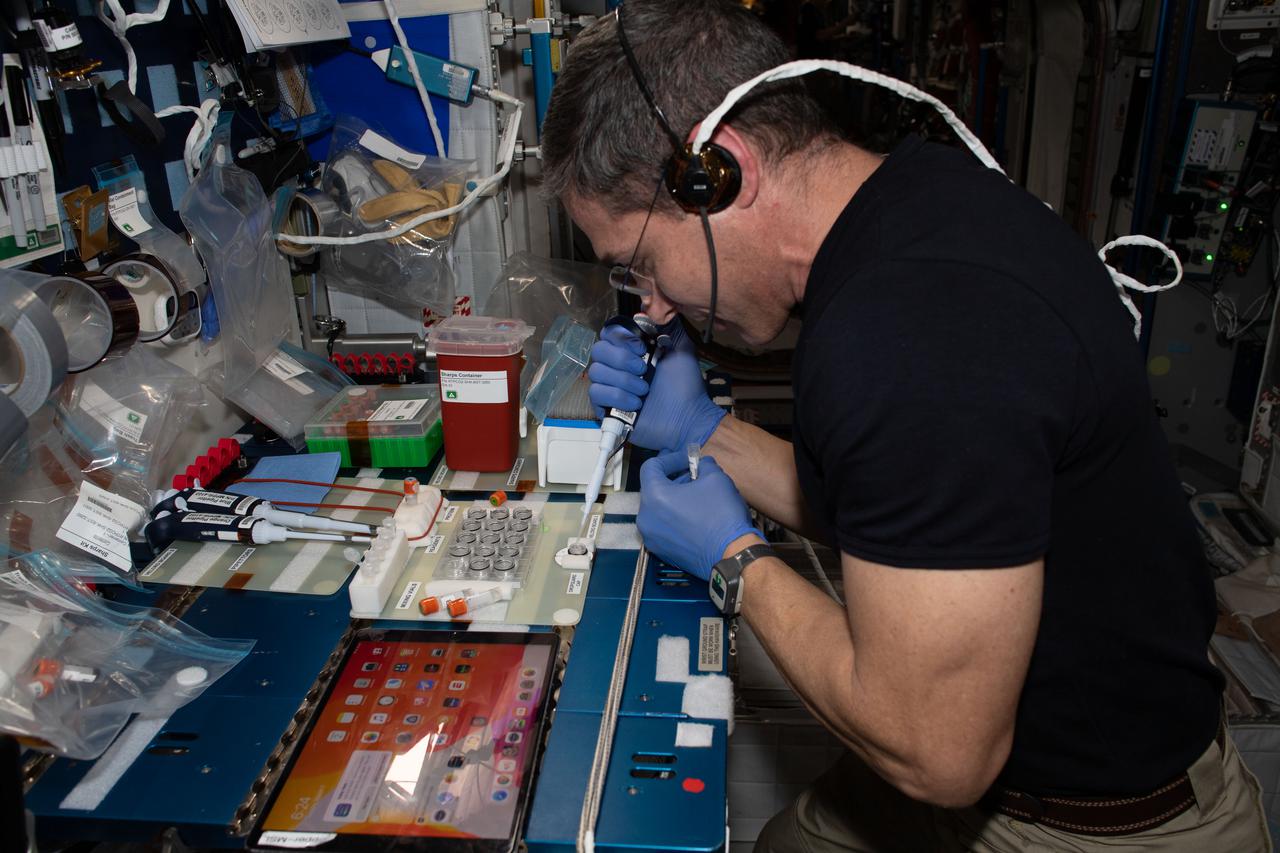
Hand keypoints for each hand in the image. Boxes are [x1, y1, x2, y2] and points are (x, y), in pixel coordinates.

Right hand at [587, 321, 725, 451]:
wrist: (687, 418)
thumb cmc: (685, 385)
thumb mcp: (681, 347)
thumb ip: (666, 325)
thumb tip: (648, 306)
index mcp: (632, 350)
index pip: (609, 333)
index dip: (620, 337)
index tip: (642, 348)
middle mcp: (619, 366)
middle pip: (598, 350)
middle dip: (621, 359)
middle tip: (644, 370)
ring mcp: (611, 386)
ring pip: (596, 372)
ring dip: (623, 381)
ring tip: (644, 391)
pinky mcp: (606, 407)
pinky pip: (596, 393)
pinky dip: (617, 397)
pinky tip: (635, 404)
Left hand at [637, 449, 759, 580]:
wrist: (731, 556)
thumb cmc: (722, 519)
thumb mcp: (716, 478)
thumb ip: (704, 465)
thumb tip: (702, 464)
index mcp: (654, 497)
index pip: (651, 467)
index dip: (671, 459)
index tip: (687, 460)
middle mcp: (647, 518)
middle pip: (654, 488)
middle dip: (675, 479)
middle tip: (695, 476)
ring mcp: (653, 537)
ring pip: (658, 509)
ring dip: (675, 498)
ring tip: (697, 497)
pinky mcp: (662, 551)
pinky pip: (663, 527)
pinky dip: (675, 517)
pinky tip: (695, 516)